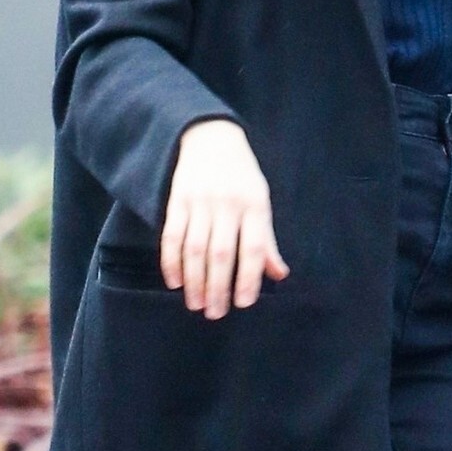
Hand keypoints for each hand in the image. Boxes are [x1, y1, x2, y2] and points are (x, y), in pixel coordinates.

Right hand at [161, 120, 289, 317]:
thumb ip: (266, 239)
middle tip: (215, 314)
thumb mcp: (261, 201)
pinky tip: (175, 282)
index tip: (243, 303)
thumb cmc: (241, 176)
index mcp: (254, 205)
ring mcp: (200, 202)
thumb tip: (279, 274)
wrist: (210, 136)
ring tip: (196, 305)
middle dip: (218, 287)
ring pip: (195, 248)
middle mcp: (227, 204)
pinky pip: (172, 235)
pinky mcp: (177, 200)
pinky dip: (172, 261)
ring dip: (195, 280)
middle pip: (221, 253)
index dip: (249, 278)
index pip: (253, 248)